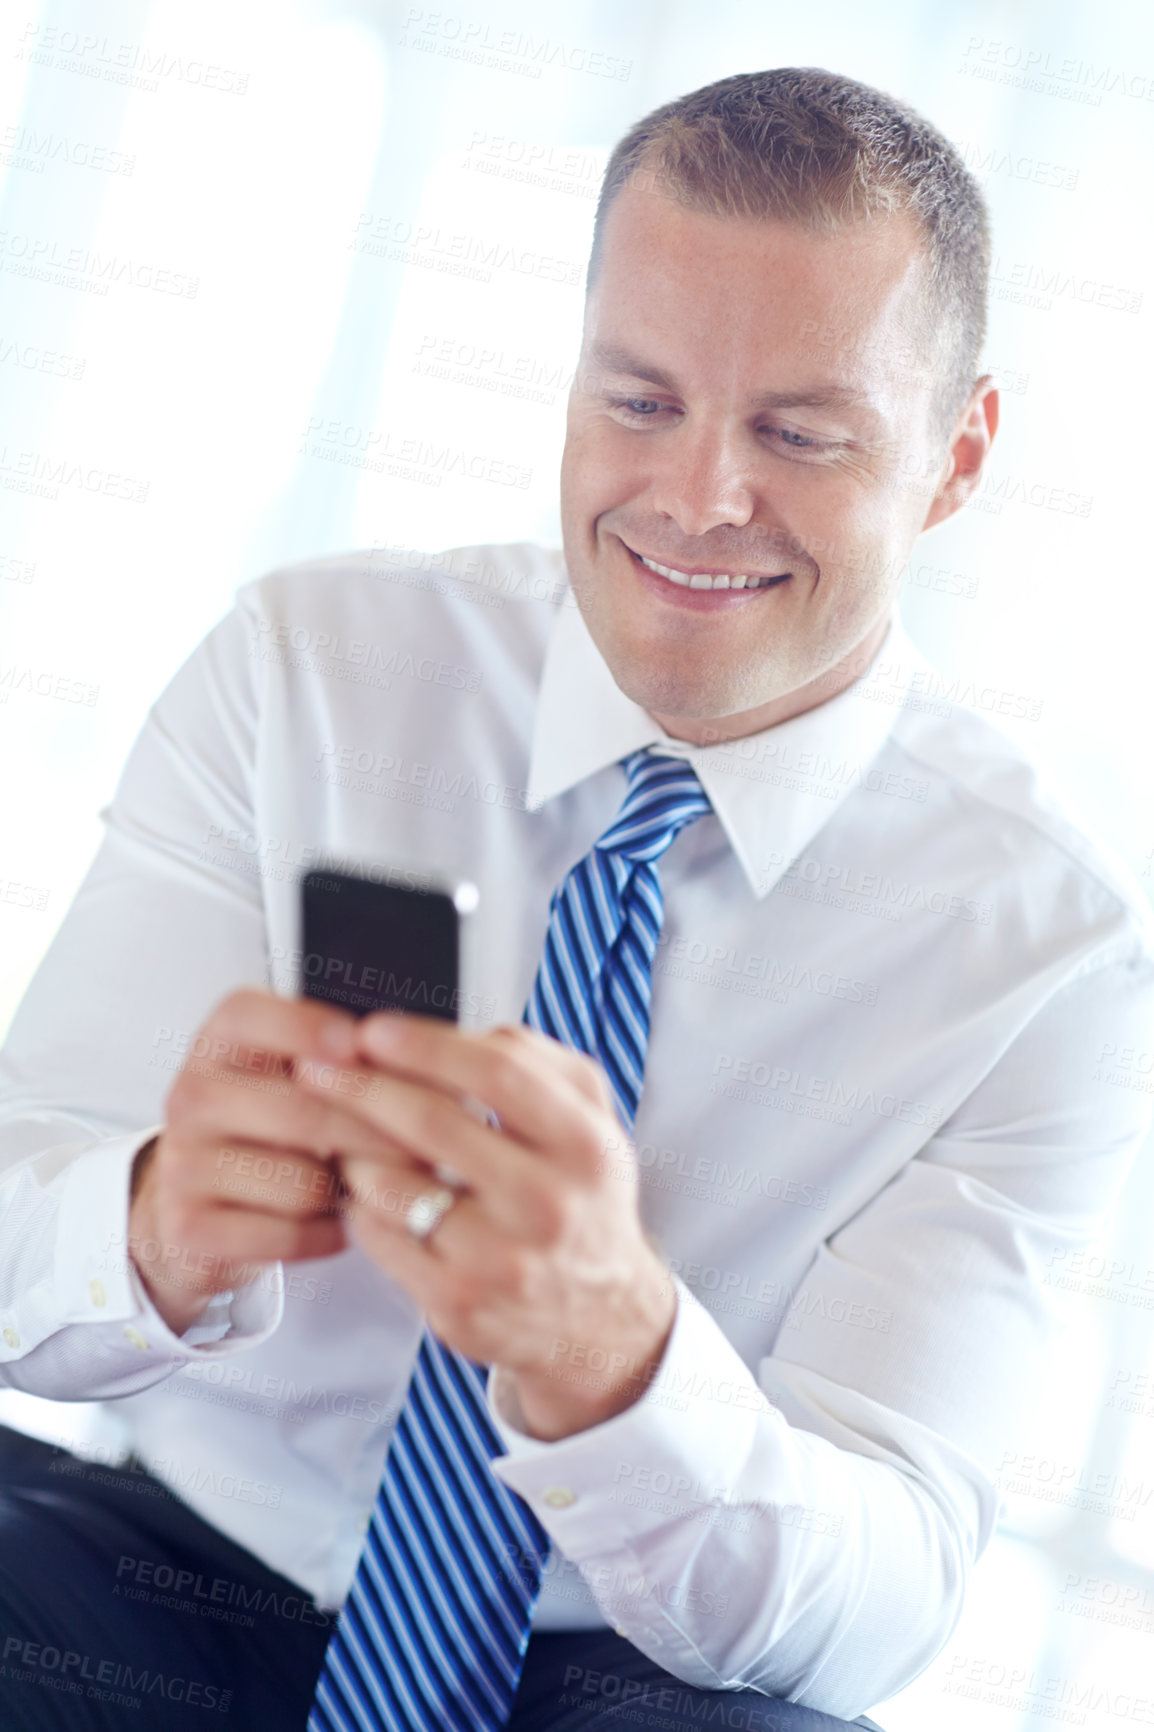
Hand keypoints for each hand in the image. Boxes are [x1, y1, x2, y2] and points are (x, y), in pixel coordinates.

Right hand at [129, 990, 414, 1333]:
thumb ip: (347, 1058)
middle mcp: (192, 1095)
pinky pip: (286, 1233)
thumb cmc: (272, 1132)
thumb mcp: (296, 1076)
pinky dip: (326, 1234)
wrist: (200, 1204)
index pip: (248, 1015)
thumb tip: (430, 1058)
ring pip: (299, 1180)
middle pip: (299, 1108)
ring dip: (352, 1191)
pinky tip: (334, 1221)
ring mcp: (184, 1163)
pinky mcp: (190, 1225)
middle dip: (374, 1131)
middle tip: (429, 1144)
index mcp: (219, 1044)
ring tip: (373, 1185)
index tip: (361, 1044)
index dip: (308, 1027)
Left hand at [297, 1013, 677, 1439]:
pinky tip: (363, 1189)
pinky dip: (359, 1204)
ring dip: (353, 1149)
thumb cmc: (581, 1202)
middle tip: (318, 1067)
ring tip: (340, 1133)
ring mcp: (501, 1260)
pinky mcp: (457, 1303)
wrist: (599, 1316)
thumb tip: (449, 1032)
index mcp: (585, 1146)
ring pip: (392, 1184)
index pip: (496, 1072)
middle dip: (362, 1086)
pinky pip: (379, 1237)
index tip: (373, 1030)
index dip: (424, 1045)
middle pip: (433, 1124)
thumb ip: (533, 1063)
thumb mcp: (590, 1121)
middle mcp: (548, 1204)